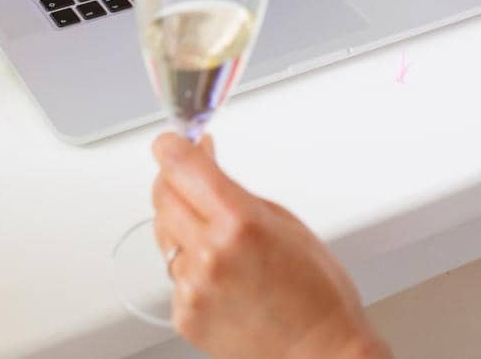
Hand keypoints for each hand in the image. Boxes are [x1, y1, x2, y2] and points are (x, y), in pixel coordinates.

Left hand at [151, 133, 390, 358]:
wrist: (318, 353)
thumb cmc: (317, 291)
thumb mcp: (285, 223)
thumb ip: (236, 192)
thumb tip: (204, 162)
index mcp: (240, 222)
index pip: (181, 166)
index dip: (172, 147)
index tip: (173, 142)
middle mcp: (210, 253)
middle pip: (162, 195)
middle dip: (174, 182)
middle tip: (193, 181)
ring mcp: (193, 287)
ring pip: (164, 235)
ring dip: (182, 227)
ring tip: (222, 242)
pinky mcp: (184, 315)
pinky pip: (174, 276)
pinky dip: (191, 269)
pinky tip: (224, 279)